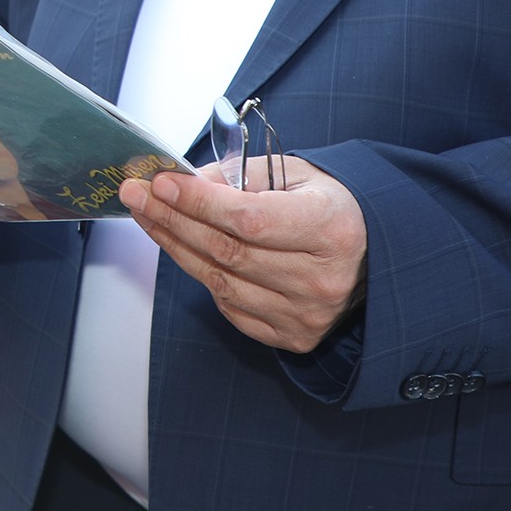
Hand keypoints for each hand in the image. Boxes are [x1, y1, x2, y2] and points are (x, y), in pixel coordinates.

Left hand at [122, 157, 367, 352]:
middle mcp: (322, 278)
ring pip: (220, 281)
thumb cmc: (330, 209)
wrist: (374, 257)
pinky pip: (230, 307)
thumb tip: (185, 182)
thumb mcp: (297, 174)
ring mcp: (307, 314)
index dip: (198, 202)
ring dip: (176, 247)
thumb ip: (241, 175)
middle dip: (172, 218)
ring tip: (149, 217)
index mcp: (331, 229)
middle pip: (227, 251)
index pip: (249, 219)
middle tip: (136, 195)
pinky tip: (189, 250)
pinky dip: (205, 276)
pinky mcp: (294, 336)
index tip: (160, 183)